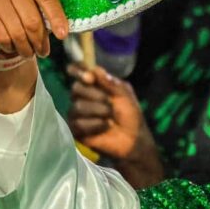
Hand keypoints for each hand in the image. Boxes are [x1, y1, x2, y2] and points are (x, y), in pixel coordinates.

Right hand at [0, 0, 67, 112]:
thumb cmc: (29, 15)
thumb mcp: (42, 11)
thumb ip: (52, 15)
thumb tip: (64, 31)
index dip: (57, 19)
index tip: (63, 36)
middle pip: (33, 20)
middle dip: (40, 41)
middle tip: (44, 52)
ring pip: (18, 32)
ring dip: (27, 48)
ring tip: (30, 52)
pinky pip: (3, 37)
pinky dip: (11, 47)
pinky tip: (13, 47)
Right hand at [68, 63, 163, 187]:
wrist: (133, 138)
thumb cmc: (130, 115)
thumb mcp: (125, 95)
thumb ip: (111, 83)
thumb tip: (95, 70)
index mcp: (94, 85)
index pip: (78, 72)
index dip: (78, 71)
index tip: (88, 77)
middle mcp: (82, 97)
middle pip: (76, 88)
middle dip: (95, 95)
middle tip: (109, 103)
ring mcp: (77, 113)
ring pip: (77, 106)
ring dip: (98, 111)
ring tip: (110, 117)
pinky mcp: (76, 130)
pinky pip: (78, 123)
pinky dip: (95, 125)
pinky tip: (105, 127)